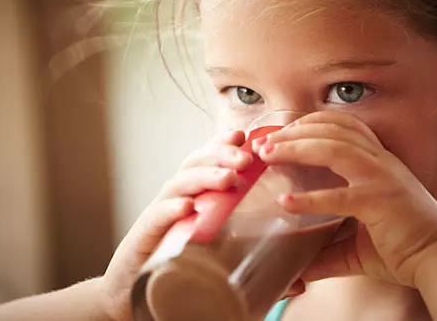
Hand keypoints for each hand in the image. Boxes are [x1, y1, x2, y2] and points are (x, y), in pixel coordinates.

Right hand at [99, 130, 253, 320]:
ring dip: (204, 177)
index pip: (208, 160)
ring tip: (228, 179)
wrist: (136, 299)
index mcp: (195, 197)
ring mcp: (159, 216)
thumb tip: (301, 282)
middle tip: (247, 158)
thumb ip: (262, 271)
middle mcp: (176, 199)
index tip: (248, 136)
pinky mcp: (144, 238)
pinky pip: (157, 217)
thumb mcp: (223, 265)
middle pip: (196, 163)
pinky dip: (172, 209)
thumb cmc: (182, 272)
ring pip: (179, 184)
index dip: (225, 144)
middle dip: (221, 155)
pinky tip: (189, 207)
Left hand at [254, 111, 436, 288]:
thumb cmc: (403, 249)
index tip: (283, 132)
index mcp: (380, 163)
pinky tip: (284, 203)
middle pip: (333, 129)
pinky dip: (309, 198)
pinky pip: (339, 196)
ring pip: (334, 148)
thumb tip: (299, 268)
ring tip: (268, 156)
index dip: (311, 123)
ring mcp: (381, 178)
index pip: (344, 126)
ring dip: (296, 148)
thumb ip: (328, 249)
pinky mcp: (379, 202)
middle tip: (264, 143)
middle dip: (295, 131)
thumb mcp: (359, 242)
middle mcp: (381, 163)